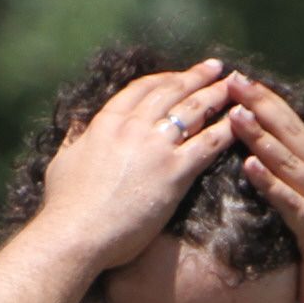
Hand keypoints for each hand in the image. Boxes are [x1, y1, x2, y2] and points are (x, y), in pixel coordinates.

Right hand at [25, 61, 242, 275]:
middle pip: (172, 92)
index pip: (141, 89)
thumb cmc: (65, 206)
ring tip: (235, 87)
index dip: (164, 79)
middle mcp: (133, 127)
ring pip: (193, 111)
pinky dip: (226, 129)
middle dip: (196, 77)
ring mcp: (156, 147)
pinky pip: (207, 143)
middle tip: (215, 68)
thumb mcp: (63, 161)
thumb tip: (76, 123)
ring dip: (216, 95)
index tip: (179, 75)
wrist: (75, 234)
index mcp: (106, 122)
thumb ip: (74, 137)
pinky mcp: (174, 172)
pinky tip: (241, 121)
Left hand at [227, 74, 303, 302]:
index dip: (266, 102)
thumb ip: (285, 193)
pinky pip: (292, 204)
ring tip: (236, 114)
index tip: (238, 79)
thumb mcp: (301, 220)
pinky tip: (250, 166)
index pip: (290, 130)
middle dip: (262, 105)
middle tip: (234, 79)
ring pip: (290, 163)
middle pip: (291, 135)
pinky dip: (271, 183)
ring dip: (263, 137)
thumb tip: (254, 172)